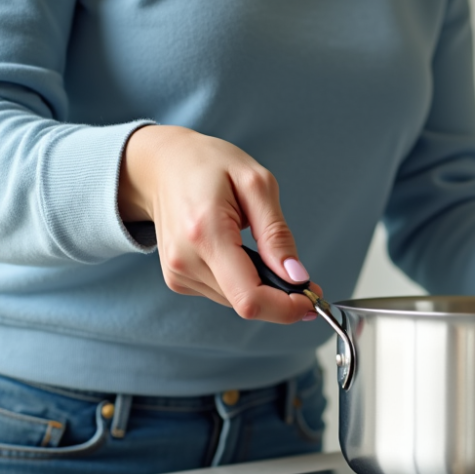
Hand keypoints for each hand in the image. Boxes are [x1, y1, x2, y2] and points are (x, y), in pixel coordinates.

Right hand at [119, 125, 318, 323]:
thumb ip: (276, 233)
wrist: (163, 165)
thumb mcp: (256, 184)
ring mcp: (177, 272)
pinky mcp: (177, 278)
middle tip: (300, 276)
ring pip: (237, 302)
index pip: (250, 298)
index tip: (311, 299)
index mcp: (205, 234)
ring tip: (263, 252)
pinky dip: (242, 281)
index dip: (286, 308)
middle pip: (246, 304)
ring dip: (261, 288)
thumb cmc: (208, 165)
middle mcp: (185, 260)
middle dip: (280, 296)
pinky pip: (223, 293)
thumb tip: (296, 276)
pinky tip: (239, 254)